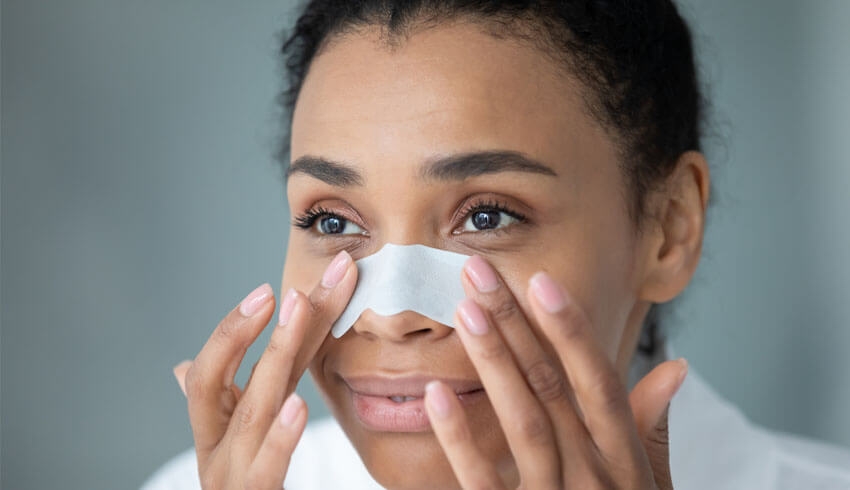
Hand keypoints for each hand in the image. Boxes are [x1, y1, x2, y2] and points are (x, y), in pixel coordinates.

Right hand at [172, 251, 356, 489]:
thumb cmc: (240, 489)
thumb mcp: (237, 441)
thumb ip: (228, 401)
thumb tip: (180, 370)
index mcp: (215, 424)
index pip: (231, 363)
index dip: (250, 323)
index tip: (288, 281)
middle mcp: (215, 444)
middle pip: (226, 377)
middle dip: (255, 325)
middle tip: (292, 281)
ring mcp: (229, 474)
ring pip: (249, 412)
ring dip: (274, 356)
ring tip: (295, 309)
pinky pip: (264, 469)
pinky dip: (281, 437)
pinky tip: (299, 406)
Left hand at [424, 256, 687, 488]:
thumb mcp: (649, 488)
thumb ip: (652, 430)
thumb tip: (675, 367)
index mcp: (624, 461)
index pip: (598, 382)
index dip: (571, 331)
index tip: (540, 281)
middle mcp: (594, 477)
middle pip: (553, 390)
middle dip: (515, 326)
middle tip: (477, 272)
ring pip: (524, 424)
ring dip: (493, 364)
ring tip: (465, 311)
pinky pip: (484, 483)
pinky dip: (460, 439)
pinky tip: (435, 394)